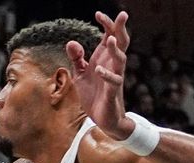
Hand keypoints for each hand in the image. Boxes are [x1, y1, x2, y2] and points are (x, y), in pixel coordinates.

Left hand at [65, 11, 130, 138]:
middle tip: (122, 15)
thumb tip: (71, 42)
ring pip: (121, 60)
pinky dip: (107, 75)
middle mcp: (112, 66)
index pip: (109, 36)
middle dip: (120, 29)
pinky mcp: (113, 93)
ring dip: (115, 50)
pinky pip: (114, 82)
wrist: (104, 119)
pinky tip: (98, 69)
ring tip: (109, 40)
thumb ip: (77, 59)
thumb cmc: (94, 95)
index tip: (98, 13)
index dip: (106, 24)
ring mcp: (114, 78)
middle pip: (120, 43)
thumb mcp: (80, 75)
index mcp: (104, 59)